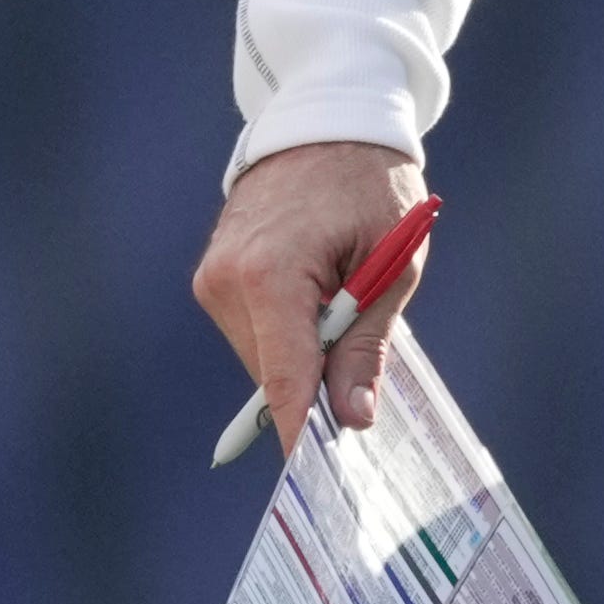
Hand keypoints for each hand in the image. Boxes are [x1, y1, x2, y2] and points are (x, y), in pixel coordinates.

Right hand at [193, 140, 431, 450]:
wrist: (327, 118)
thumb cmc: (372, 185)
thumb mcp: (391, 266)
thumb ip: (365, 346)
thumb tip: (350, 420)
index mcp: (270, 275)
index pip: (284, 380)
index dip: (301, 434)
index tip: (315, 484)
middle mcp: (226, 281)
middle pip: (275, 373)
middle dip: (319, 380)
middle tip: (366, 348)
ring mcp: (212, 278)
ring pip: (265, 356)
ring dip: (306, 349)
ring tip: (344, 292)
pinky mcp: (213, 275)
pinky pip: (256, 330)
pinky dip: (290, 329)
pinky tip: (319, 290)